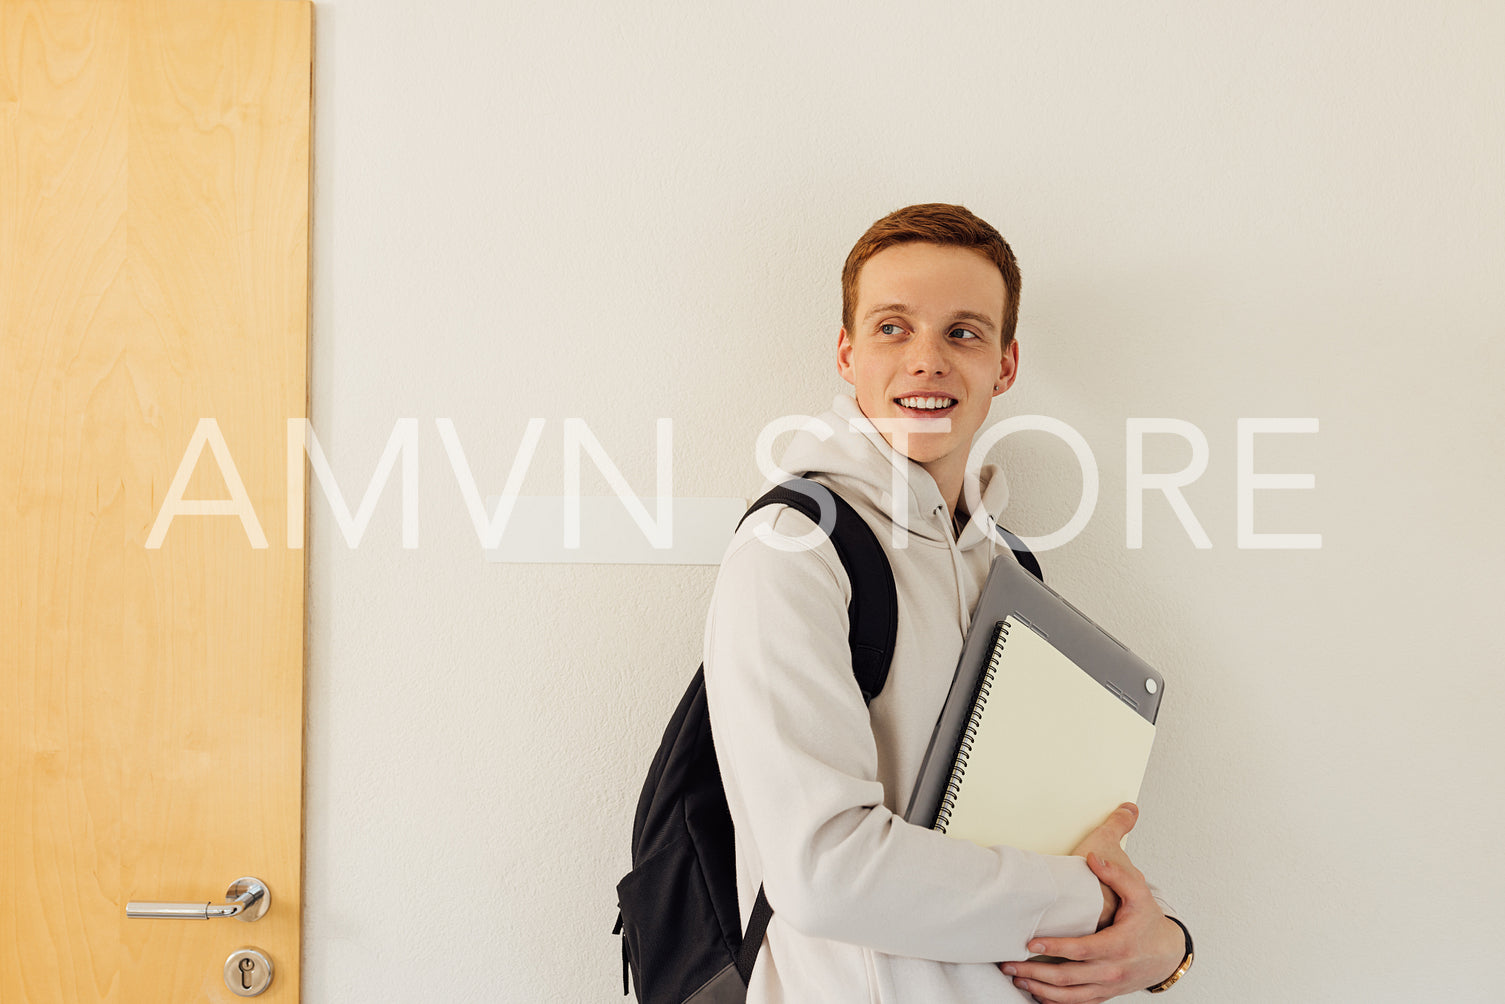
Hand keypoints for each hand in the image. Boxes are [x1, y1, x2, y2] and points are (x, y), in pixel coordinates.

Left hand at [997, 827, 1184, 1002]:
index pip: (1081, 950)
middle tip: (1009, 964)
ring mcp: (1108, 986)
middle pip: (1068, 977)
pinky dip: (1056, 1001)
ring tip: (1016, 979)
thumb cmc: (1149, 923)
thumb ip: (1116, 875)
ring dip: (1040, 990)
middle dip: (1036, 973)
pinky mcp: (1105, 994)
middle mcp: (1111, 970)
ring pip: (1070, 996)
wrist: (1168, 955)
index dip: (1055, 948)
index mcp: (1118, 945)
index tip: (1030, 943)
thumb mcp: (1139, 895)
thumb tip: (1093, 857)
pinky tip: (1036, 994)